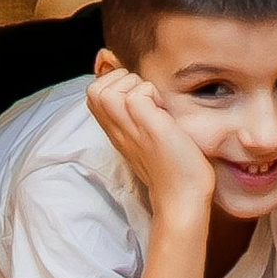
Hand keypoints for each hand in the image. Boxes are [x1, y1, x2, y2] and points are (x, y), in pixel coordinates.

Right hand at [87, 61, 214, 228]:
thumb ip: (135, 118)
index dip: (114, 83)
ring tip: (155, 105)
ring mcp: (129, 128)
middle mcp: (116, 129)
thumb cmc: (172, 167)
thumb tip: (141, 92)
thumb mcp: (144, 138)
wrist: (182, 196)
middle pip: (94, 88)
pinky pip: (138, 93)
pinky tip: (164, 113)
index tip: (138, 97)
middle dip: (121, 81)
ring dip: (135, 86)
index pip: (94, 93)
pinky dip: (153, 94)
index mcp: (115, 131)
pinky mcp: (147, 126)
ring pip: (108, 89)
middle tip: (146, 99)